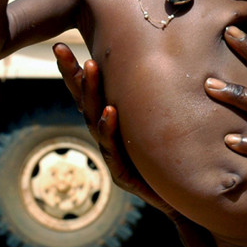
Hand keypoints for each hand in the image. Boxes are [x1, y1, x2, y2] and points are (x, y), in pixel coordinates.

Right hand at [52, 43, 175, 218]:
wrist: (186, 201)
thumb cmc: (175, 160)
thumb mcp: (162, 125)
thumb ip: (156, 100)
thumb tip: (167, 58)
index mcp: (113, 123)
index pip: (90, 93)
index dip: (75, 70)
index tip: (61, 44)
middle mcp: (109, 137)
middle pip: (85, 102)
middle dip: (73, 74)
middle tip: (62, 48)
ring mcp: (114, 156)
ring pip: (96, 121)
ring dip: (92, 93)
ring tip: (89, 67)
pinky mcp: (124, 174)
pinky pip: (114, 148)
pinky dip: (111, 128)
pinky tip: (110, 111)